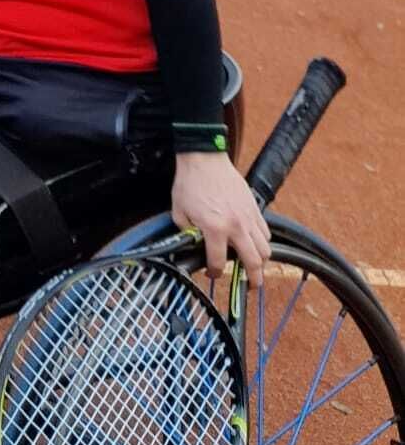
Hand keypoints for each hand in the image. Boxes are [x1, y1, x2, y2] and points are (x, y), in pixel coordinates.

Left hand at [171, 151, 270, 279]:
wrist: (204, 158)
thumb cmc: (190, 182)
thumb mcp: (179, 211)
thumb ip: (186, 232)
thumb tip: (191, 244)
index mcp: (214, 228)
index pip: (218, 262)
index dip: (214, 273)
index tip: (211, 274)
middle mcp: (235, 226)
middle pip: (253, 262)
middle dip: (253, 279)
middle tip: (250, 286)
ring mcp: (248, 217)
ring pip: (265, 249)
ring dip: (261, 262)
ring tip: (255, 267)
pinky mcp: (255, 208)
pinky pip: (266, 232)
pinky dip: (263, 242)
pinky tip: (255, 244)